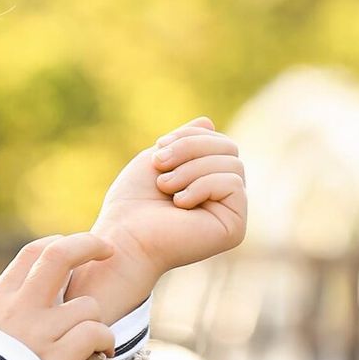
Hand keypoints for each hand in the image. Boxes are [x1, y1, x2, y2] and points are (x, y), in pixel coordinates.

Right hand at [0, 232, 119, 359]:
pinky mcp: (57, 358)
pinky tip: (105, 351)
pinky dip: (105, 340)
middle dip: (89, 246)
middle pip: (60, 257)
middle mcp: (22, 308)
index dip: (56, 243)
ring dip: (96, 318)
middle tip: (108, 249)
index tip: (70, 246)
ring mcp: (41, 332)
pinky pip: (95, 334)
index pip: (31, 254)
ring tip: (96, 334)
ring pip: (87, 305)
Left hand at [92, 115, 247, 277]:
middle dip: (190, 148)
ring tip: (165, 187)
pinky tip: (180, 204)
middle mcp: (224, 197)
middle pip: (229, 148)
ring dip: (191, 169)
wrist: (123, 237)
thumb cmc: (132, 203)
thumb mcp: (159, 159)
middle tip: (159, 166)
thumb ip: (184, 142)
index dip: (190, 135)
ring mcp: (232, 212)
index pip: (218, 141)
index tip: (159, 147)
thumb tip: (208, 122)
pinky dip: (202, 186)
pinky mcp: (235, 227)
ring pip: (233, 164)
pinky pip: (233, 184)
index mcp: (208, 180)